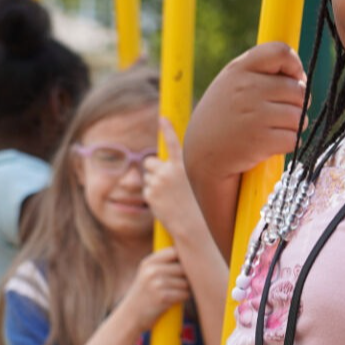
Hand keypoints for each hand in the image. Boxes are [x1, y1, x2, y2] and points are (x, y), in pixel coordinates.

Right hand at [114, 246, 190, 329]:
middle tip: (181, 284)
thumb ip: (164, 263)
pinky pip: (184, 294)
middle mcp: (152, 270)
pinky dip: (183, 298)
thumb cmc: (144, 294)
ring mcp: (156, 284)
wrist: (130, 317)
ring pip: (185, 282)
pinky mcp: (162, 297)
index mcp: (148, 262)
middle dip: (187, 277)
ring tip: (175, 294)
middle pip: (183, 268)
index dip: (184, 258)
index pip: (175, 251)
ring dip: (186, 289)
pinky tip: (174, 301)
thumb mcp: (147, 274)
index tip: (185, 266)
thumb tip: (191, 254)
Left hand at [143, 119, 198, 236]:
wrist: (193, 226)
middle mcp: (168, 170)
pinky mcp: (150, 194)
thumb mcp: (193, 182)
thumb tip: (160, 164)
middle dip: (153, 169)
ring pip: (147, 177)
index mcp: (183, 165)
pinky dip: (153, 197)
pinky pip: (146, 191)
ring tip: (169, 197)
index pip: (173, 142)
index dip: (167, 128)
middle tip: (165, 182)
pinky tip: (165, 204)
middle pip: (150, 162)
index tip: (162, 118)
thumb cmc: (198, 206)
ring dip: (154, 184)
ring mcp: (157, 182)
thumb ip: (178, 171)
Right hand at [184, 41, 306, 182]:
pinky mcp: (261, 140)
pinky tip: (269, 145)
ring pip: (299, 116)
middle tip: (281, 114)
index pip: (280, 51)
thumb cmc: (221, 120)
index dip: (295, 65)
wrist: (200, 158)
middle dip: (297, 104)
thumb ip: (258, 75)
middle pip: (299, 89)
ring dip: (293, 127)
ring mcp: (254, 114)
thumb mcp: (230, 86)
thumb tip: (301, 77)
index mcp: (238, 69)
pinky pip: (293, 138)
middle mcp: (246, 88)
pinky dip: (287, 145)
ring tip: (273, 130)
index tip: (294, 78)